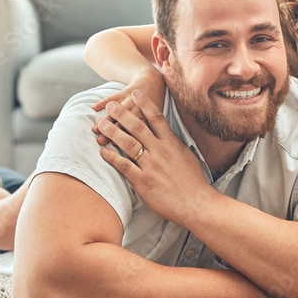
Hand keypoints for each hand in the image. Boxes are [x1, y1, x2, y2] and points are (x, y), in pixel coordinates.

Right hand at [91, 67, 165, 145]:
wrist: (153, 83)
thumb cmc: (152, 110)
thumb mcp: (155, 123)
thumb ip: (148, 139)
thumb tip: (141, 160)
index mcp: (148, 121)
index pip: (137, 134)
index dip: (126, 141)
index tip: (114, 149)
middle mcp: (140, 111)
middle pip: (125, 124)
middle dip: (112, 133)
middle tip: (100, 141)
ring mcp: (132, 101)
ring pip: (117, 112)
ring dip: (106, 120)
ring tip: (94, 129)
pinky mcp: (124, 92)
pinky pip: (112, 97)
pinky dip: (102, 102)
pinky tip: (92, 109)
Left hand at [98, 90, 212, 223]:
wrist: (196, 203)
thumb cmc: (193, 182)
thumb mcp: (186, 156)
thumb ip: (174, 144)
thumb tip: (167, 135)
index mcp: (171, 143)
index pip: (156, 118)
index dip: (145, 104)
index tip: (135, 93)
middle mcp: (160, 151)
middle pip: (138, 127)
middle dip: (123, 114)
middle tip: (111, 105)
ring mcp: (151, 166)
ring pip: (128, 143)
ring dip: (113, 132)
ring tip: (101, 125)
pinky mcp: (143, 182)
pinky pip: (124, 166)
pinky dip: (112, 157)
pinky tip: (104, 151)